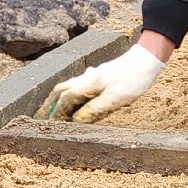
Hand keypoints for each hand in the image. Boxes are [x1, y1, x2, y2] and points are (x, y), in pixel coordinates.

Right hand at [38, 44, 165, 121]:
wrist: (147, 61)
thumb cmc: (134, 80)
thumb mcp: (116, 99)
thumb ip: (95, 109)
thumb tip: (76, 120)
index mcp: (88, 83)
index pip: (64, 100)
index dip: (56, 114)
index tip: (49, 126)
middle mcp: (86, 78)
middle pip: (60, 91)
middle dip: (49, 105)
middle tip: (40, 119)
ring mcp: (90, 76)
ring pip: (67, 87)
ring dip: (57, 100)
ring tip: (51, 113)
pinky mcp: (97, 77)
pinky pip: (76, 86)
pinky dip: (67, 96)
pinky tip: (71, 103)